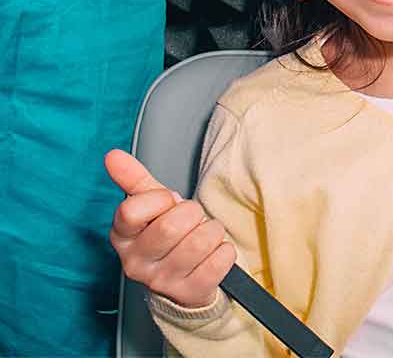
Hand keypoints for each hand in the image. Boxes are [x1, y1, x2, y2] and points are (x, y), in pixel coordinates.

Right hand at [105, 149, 235, 307]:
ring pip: (201, 240)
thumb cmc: (166, 234)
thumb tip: (113, 155)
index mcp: (122, 237)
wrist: (183, 276)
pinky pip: (221, 259)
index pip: (131, 211)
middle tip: (190, 220)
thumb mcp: (150, 204)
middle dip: (191, 213)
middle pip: (171, 225)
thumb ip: (133, 178)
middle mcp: (135, 263)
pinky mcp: (191, 292)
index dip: (158, 200)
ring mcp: (162, 281)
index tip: (166, 203)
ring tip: (201, 236)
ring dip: (211, 231)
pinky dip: (224, 249)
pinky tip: (212, 254)